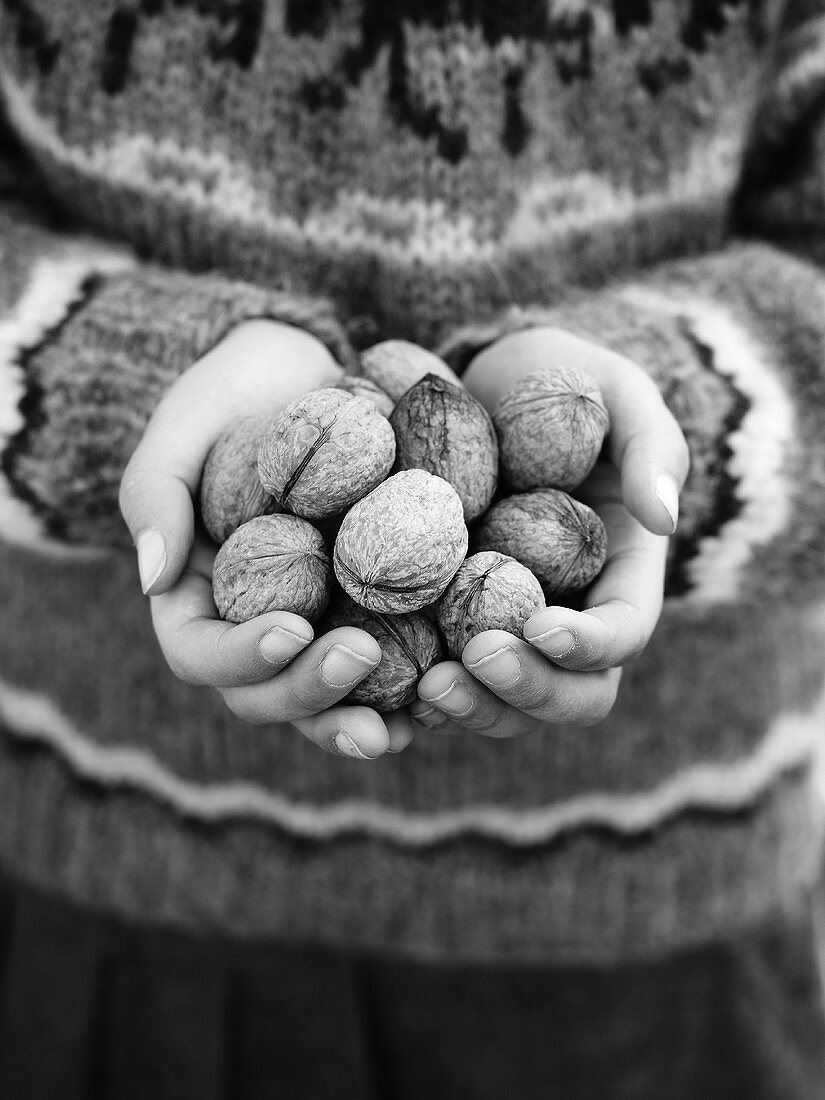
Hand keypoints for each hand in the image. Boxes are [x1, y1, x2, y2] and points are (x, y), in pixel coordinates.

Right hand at [119, 319, 412, 758]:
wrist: (305, 369)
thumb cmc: (234, 393)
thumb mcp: (184, 425)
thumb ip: (156, 493)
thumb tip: (152, 580)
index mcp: (196, 597)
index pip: (200, 653)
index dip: (241, 658)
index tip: (293, 628)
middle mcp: (251, 626)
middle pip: (266, 694)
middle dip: (310, 691)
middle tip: (361, 655)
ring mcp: (313, 625)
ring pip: (326, 699)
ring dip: (361, 719)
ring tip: (407, 722)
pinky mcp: (368, 612)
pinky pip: (386, 669)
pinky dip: (410, 691)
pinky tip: (445, 693)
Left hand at [410, 326, 688, 736]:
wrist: (482, 382)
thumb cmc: (561, 378)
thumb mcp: (617, 391)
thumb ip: (651, 446)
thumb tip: (664, 517)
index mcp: (620, 572)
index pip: (623, 631)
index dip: (590, 644)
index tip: (542, 625)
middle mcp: (570, 616)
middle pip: (571, 693)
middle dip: (530, 691)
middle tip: (478, 659)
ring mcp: (507, 627)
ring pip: (506, 704)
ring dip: (472, 708)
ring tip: (427, 686)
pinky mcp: (449, 623)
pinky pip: (443, 678)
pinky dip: (418, 695)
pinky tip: (380, 680)